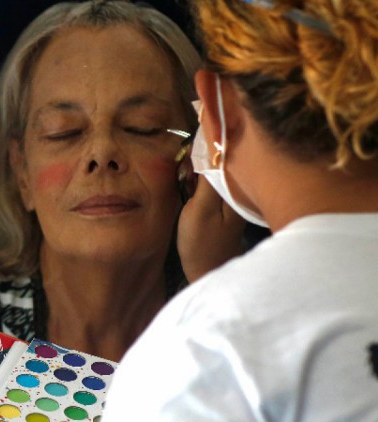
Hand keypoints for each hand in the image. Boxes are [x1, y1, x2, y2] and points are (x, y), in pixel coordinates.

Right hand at [176, 162, 245, 282]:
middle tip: (183, 175)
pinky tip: (190, 191)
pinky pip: (213, 186)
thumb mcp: (200, 209)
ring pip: (215, 173)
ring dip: (198, 173)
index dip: (205, 149)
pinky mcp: (225, 208)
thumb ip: (207, 180)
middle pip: (221, 163)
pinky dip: (200, 184)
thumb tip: (212, 150)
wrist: (208, 272)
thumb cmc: (202, 243)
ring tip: (184, 183)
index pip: (224, 156)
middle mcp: (239, 191)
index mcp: (237, 189)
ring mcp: (233, 200)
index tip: (186, 153)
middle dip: (200, 161)